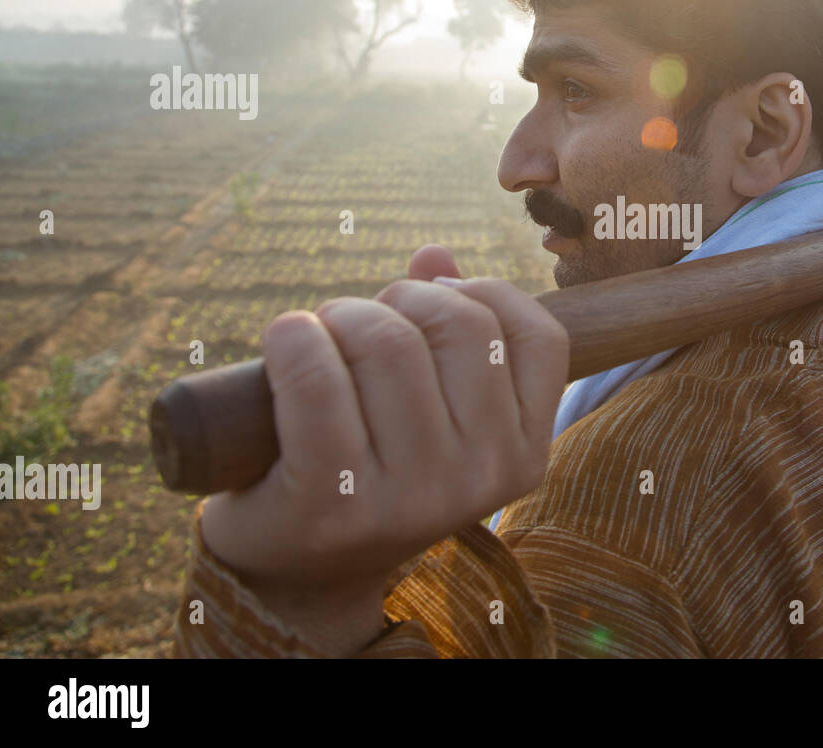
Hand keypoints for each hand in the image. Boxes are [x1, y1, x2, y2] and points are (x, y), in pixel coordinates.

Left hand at [198, 244, 568, 654]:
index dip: (481, 292)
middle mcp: (481, 480)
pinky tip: (285, 341)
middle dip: (397, 298)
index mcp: (523, 456)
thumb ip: (447, 331)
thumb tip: (432, 254)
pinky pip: (317, 379)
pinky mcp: (333, 502)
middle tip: (358, 321)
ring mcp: (411, 497)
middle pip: (458, 322)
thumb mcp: (431, 409)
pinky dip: (293, 339)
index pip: (538, 335)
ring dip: (339, 316)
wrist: (301, 567)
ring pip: (386, 342)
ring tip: (318, 338)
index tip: (432, 298)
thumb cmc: (371, 465)